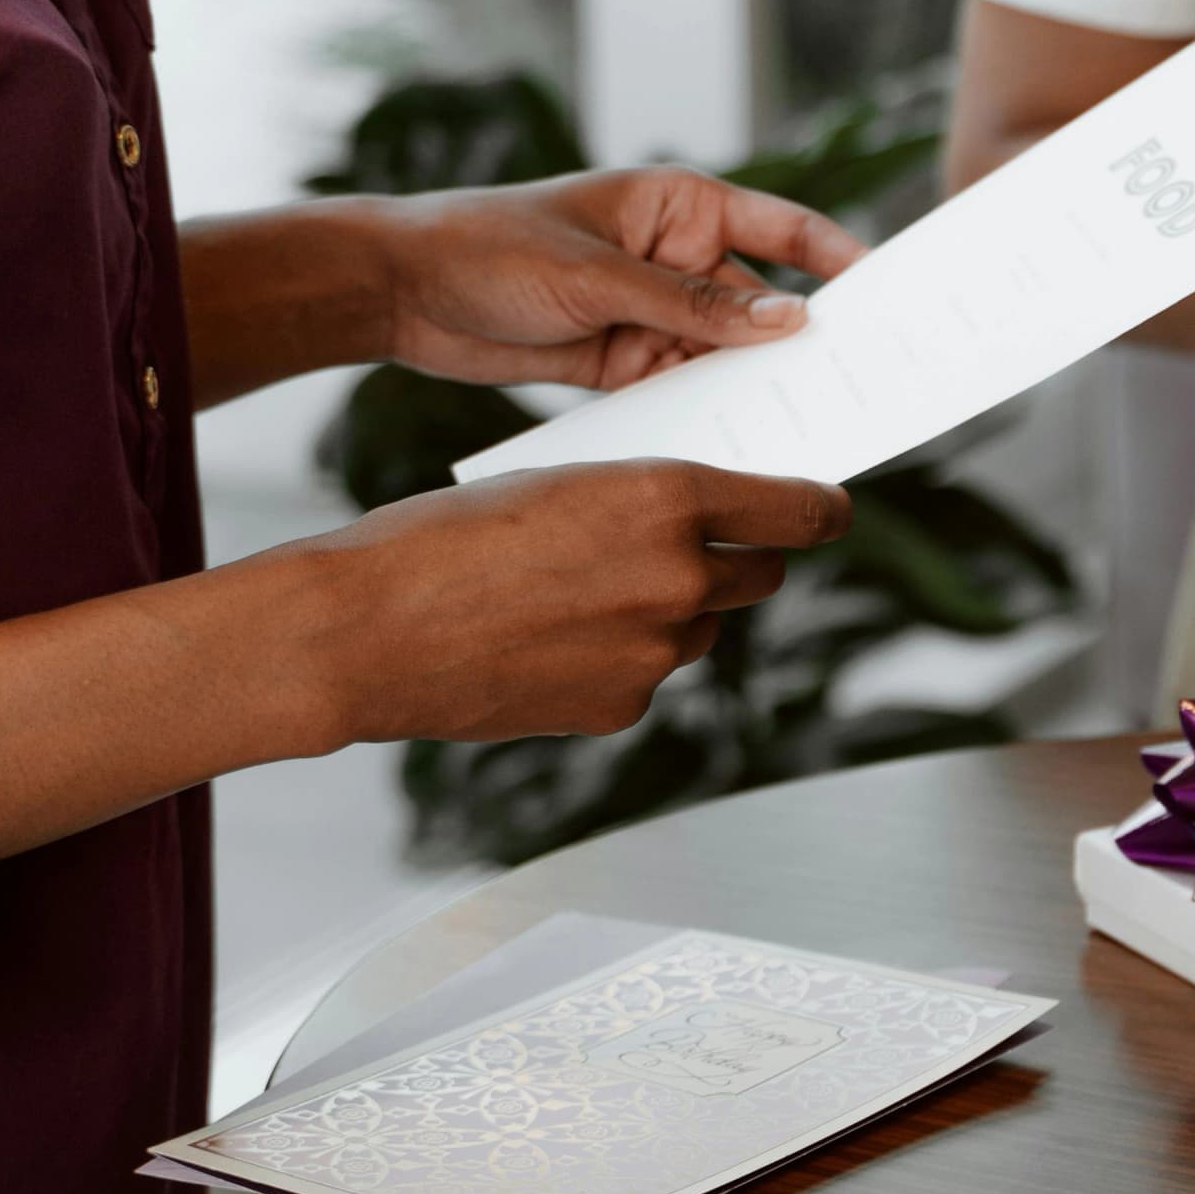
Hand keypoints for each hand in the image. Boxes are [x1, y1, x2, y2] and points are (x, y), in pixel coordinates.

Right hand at [291, 463, 852, 745]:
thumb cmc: (444, 539)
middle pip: (760, 574)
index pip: (796, 511)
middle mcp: (679, 577)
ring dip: (670, 610)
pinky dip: (619, 660)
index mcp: (665, 499)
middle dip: (740, 560)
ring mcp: (654, 652)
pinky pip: (647, 676)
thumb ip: (640, 502)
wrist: (366, 629)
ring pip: (699, 627)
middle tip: (701, 548)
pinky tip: (550, 643)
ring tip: (582, 594)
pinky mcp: (620, 708)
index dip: (819, 510)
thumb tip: (697, 519)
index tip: (828, 511)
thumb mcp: (558, 485)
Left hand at [375, 170, 862, 390]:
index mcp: (680, 205)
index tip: (887, 297)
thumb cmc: (490, 247)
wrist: (399, 291)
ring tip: (805, 424)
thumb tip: (788, 320)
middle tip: (857, 381)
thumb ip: (693, 303)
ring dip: (755, 386)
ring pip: (728, 354)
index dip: (839, 259)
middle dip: (802, 341)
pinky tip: (736, 442)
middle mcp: (678, 256)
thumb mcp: (598, 276)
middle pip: (764, 302)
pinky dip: (707, 412)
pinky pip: (685, 388)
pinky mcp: (626, 361)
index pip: (784, 227)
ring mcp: (654, 313)